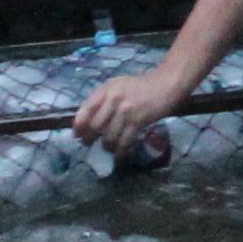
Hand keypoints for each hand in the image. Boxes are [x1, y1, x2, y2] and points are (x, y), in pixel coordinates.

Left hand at [71, 63, 191, 150]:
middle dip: (90, 139)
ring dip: (106, 146)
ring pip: (108, 136)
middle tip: (90, 145)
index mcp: (106, 89)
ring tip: (108, 149)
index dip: (78, 125)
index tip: (76, 135)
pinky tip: (119, 157)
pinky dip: (120, 152)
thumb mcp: (117, 86)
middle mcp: (113, 98)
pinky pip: (124, 141)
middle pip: (95, 125)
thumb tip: (86, 121)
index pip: (85, 109)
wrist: (165, 84)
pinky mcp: (138, 121)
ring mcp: (126, 110)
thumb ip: (102, 100)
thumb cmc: (139, 87)